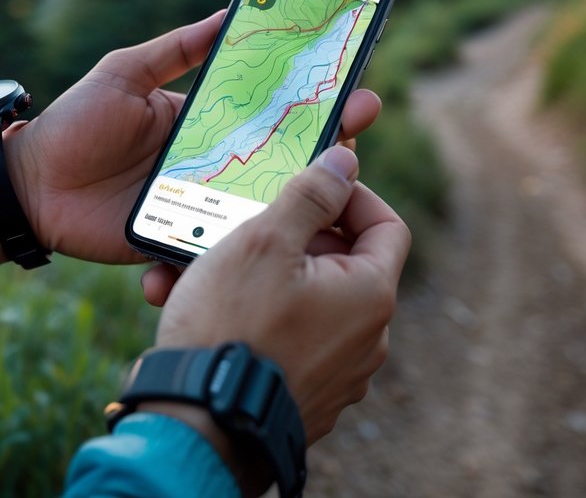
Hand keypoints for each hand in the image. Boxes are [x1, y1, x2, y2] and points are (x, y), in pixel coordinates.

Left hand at [0, 11, 382, 265]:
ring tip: (337, 186)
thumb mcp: (125, 73)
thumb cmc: (74, 123)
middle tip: (358, 125)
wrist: (29, 187)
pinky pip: (220, 246)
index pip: (271, 110)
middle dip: (326, 145)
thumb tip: (228, 12)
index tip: (352, 85)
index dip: (313, 100)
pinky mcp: (181, 239)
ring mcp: (200, 204)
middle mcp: (212, 163)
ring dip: (301, 199)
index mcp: (204, 121)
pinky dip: (247, 247)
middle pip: (281, 158)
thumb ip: (175, 49)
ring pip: (263, 205)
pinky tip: (281, 242)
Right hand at [154, 145, 409, 442]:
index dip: (351, 195)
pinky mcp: (307, 399)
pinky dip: (260, 319)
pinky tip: (213, 311)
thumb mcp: (264, 241)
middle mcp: (368, 340)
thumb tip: (346, 159)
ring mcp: (339, 375)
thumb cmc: (231, 326)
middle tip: (246, 224)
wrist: (199, 426)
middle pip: (342, 264)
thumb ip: (310, 195)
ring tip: (211, 269)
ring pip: (308, 303)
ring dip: (266, 278)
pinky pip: (290, 342)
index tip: (308, 184)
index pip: (386, 225)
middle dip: (293, 237)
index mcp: (370, 295)